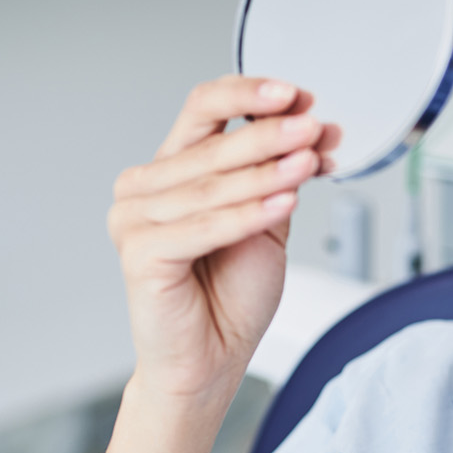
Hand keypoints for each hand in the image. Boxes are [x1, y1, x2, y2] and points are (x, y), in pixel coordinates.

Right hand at [107, 75, 337, 397]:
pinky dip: (248, 214)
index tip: (297, 95)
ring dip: (267, 172)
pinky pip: (204, 227)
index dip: (249, 94)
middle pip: (211, 145)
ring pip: (211, 185)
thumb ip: (285, 172)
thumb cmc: (229, 293)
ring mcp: (133, 220)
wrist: (210, 358)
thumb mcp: (269, 217)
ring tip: (309, 163)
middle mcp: (143, 187)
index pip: (204, 107)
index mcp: (170, 168)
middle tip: (313, 127)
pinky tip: (285, 203)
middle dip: (270, 133)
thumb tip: (319, 129)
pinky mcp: (139, 254)